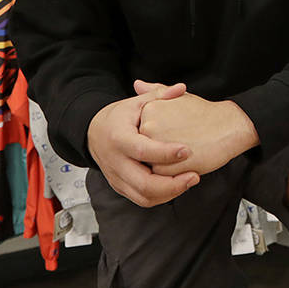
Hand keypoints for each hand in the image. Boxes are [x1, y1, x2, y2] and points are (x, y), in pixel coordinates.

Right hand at [87, 82, 200, 207]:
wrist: (93, 133)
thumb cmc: (118, 117)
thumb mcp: (136, 103)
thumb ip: (160, 95)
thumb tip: (182, 88)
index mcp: (119, 138)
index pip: (142, 150)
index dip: (165, 153)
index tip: (187, 150)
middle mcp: (116, 162)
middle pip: (143, 183)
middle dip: (172, 184)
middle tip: (195, 176)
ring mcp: (117, 178)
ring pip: (144, 196)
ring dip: (169, 193)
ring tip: (190, 180)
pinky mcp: (120, 187)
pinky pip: (142, 200)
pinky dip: (162, 197)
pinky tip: (178, 186)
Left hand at [134, 80, 259, 176]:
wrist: (228, 127)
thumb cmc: (205, 113)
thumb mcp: (178, 98)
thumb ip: (155, 92)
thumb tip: (137, 84)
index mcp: (147, 110)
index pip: (142, 131)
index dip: (161, 135)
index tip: (177, 129)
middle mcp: (147, 127)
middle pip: (144, 148)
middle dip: (161, 149)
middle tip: (183, 139)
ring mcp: (155, 146)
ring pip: (151, 164)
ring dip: (166, 162)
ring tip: (187, 147)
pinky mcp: (165, 165)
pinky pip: (161, 176)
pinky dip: (174, 172)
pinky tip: (188, 160)